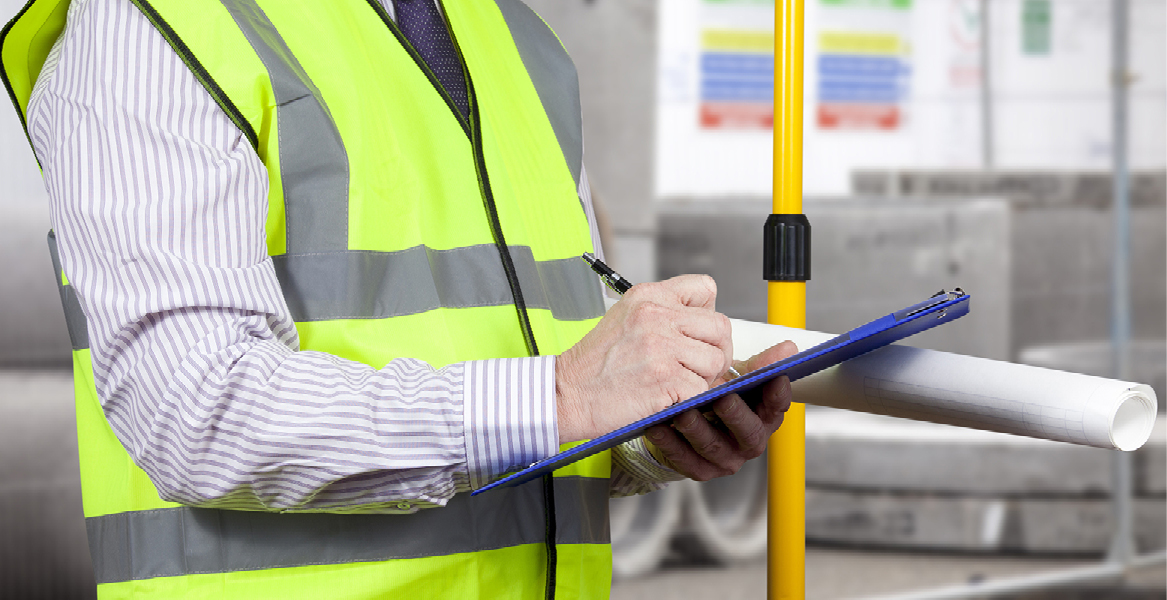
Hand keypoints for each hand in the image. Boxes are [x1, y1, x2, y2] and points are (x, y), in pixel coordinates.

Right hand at [556, 275, 732, 443]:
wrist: (566, 393)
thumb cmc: (593, 365)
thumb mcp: (625, 318)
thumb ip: (663, 314)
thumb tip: (705, 329)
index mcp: (647, 296)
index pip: (705, 288)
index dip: (707, 314)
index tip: (696, 334)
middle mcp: (655, 315)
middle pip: (719, 326)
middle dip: (715, 351)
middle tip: (699, 368)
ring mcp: (661, 346)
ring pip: (715, 360)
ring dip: (703, 378)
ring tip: (677, 384)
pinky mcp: (665, 378)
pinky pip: (702, 389)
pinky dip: (690, 400)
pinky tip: (667, 399)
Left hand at [643, 340, 796, 480]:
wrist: (687, 422)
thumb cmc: (717, 396)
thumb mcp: (736, 378)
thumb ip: (758, 365)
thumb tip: (788, 349)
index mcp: (764, 416)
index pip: (778, 407)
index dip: (778, 396)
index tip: (774, 380)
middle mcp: (750, 440)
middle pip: (749, 433)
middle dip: (736, 414)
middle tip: (722, 398)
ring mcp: (726, 458)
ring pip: (714, 447)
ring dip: (697, 429)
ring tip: (682, 412)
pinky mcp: (701, 469)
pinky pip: (685, 460)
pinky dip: (670, 444)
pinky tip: (657, 427)